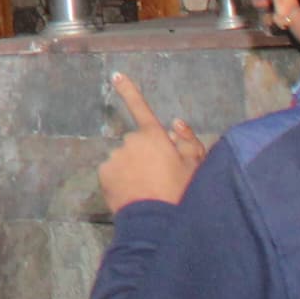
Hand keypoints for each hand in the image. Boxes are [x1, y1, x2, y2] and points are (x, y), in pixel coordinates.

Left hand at [97, 72, 205, 216]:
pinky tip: (134, 193)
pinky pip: (114, 173)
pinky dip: (122, 180)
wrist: (156, 223)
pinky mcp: (104, 174)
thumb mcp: (195, 167)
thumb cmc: (181, 193)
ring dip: (134, 168)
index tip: (116, 75)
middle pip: (138, 143)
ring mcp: (115, 158)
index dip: (129, 91)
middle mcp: (131, 141)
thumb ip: (188, 141)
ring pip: (125, 159)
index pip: (141, 108)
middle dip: (146, 154)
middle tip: (160, 176)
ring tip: (148, 189)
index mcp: (154, 136)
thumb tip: (176, 124)